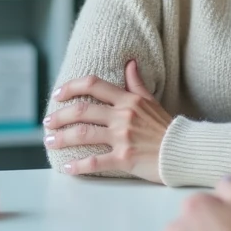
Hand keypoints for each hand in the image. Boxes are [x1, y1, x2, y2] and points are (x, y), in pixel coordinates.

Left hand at [44, 60, 170, 182]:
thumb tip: (130, 63)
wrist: (182, 150)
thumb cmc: (165, 127)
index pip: (94, 85)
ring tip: (50, 141)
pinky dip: (77, 165)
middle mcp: (123, 116)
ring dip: (62, 138)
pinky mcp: (124, 159)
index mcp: (128, 100)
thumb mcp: (151, 100)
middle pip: (82, 110)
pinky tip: (66, 167)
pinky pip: (95, 161)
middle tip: (48, 122)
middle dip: (60, 116)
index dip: (72, 87)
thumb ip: (136, 83)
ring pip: (83, 134)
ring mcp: (123, 137)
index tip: (58, 94)